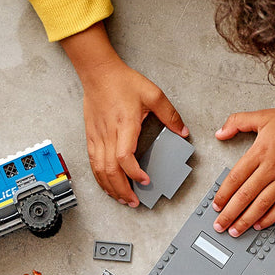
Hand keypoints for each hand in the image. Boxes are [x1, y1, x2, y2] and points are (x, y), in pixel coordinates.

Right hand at [61, 24, 187, 205]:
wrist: (98, 72)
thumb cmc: (122, 81)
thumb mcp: (153, 94)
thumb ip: (170, 114)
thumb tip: (182, 131)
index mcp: (125, 125)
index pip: (124, 157)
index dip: (134, 172)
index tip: (145, 180)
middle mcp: (109, 134)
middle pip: (111, 170)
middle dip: (122, 189)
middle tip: (134, 201)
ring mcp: (98, 136)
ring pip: (100, 169)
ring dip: (110, 187)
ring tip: (122, 198)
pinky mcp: (91, 136)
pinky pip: (93, 162)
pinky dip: (99, 177)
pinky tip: (107, 185)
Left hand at [212, 108, 274, 234]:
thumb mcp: (263, 116)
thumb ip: (237, 122)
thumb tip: (220, 133)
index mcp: (260, 152)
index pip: (235, 178)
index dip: (223, 194)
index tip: (216, 205)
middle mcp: (271, 168)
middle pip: (245, 195)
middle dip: (230, 213)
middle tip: (220, 225)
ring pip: (262, 204)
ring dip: (246, 220)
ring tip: (236, 230)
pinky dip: (270, 217)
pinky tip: (259, 224)